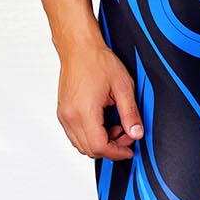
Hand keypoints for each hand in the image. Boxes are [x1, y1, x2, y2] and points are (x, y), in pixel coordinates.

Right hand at [56, 41, 144, 159]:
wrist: (79, 48)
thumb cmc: (97, 61)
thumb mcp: (123, 87)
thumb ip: (130, 114)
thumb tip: (136, 133)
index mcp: (83, 111)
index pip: (99, 146)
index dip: (117, 152)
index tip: (129, 149)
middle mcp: (69, 116)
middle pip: (89, 149)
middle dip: (111, 147)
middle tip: (126, 134)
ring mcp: (64, 115)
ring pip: (81, 144)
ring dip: (100, 142)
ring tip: (116, 125)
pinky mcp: (63, 112)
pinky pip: (75, 134)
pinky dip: (90, 135)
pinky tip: (103, 122)